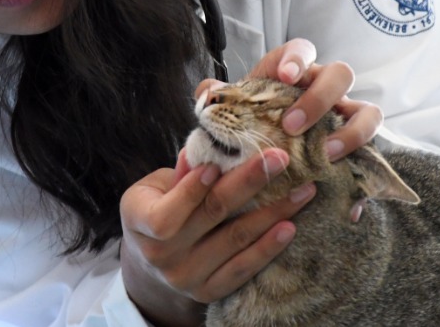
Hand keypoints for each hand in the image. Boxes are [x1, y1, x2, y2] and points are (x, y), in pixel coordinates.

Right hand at [119, 148, 316, 326]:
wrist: (151, 259)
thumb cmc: (158, 206)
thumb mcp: (156, 185)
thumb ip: (182, 172)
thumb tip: (209, 147)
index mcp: (138, 221)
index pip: (166, 213)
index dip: (192, 190)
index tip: (219, 166)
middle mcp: (160, 255)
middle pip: (211, 216)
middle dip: (249, 183)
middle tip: (280, 159)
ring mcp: (185, 278)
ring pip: (235, 240)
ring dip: (272, 213)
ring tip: (301, 191)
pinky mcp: (208, 292)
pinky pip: (243, 269)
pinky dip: (268, 247)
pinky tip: (289, 227)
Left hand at [197, 38, 382, 160]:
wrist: (263, 161)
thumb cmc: (250, 126)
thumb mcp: (232, 113)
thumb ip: (219, 100)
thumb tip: (208, 92)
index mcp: (294, 74)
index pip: (302, 50)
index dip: (298, 58)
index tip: (285, 75)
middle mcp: (324, 90)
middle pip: (340, 74)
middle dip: (319, 98)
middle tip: (292, 126)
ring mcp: (345, 118)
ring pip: (368, 112)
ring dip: (351, 131)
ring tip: (327, 153)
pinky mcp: (357, 148)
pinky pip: (372, 155)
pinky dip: (362, 171)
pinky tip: (345, 191)